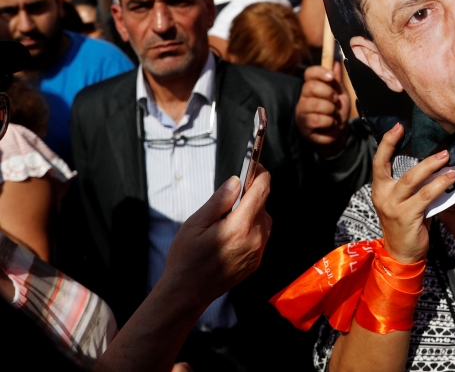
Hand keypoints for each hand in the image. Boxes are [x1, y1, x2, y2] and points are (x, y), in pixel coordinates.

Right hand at [158, 167, 272, 310]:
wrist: (186, 293)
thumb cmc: (186, 258)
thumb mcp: (196, 224)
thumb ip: (219, 201)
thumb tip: (237, 181)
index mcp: (240, 226)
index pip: (262, 190)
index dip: (260, 173)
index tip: (255, 165)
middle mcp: (255, 239)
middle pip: (264, 204)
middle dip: (253, 192)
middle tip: (237, 188)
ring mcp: (257, 252)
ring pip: (264, 219)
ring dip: (253, 210)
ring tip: (231, 213)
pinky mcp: (256, 261)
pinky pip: (261, 236)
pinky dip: (253, 227)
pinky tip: (233, 230)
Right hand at [295, 64, 351, 156]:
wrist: (338, 133)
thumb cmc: (337, 111)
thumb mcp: (340, 94)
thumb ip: (337, 81)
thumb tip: (336, 62)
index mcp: (312, 87)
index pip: (309, 73)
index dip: (319, 72)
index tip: (331, 77)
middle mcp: (303, 98)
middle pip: (310, 87)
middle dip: (328, 92)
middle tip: (335, 100)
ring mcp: (302, 113)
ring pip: (314, 104)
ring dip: (330, 110)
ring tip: (333, 114)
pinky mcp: (304, 127)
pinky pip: (317, 120)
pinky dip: (329, 122)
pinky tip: (330, 124)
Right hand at [371, 124, 454, 262]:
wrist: (402, 254)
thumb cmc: (406, 223)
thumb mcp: (403, 201)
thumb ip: (413, 184)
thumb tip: (435, 163)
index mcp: (380, 189)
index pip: (379, 162)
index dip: (387, 143)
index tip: (398, 126)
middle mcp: (383, 196)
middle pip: (396, 169)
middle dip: (418, 156)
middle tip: (440, 148)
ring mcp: (393, 207)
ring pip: (411, 180)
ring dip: (431, 167)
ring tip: (447, 158)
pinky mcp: (406, 217)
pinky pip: (424, 196)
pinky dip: (438, 185)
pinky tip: (450, 179)